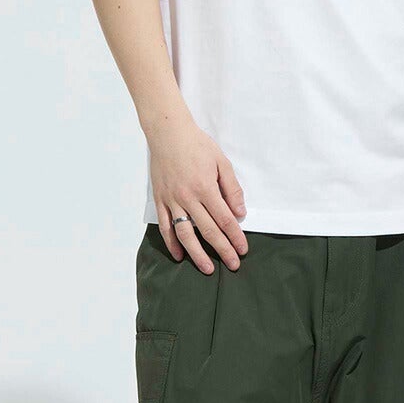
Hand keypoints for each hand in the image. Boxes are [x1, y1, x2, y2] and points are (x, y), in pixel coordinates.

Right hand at [146, 115, 248, 274]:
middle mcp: (188, 198)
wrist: (168, 134)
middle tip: (233, 264)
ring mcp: (172, 201)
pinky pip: (166, 227)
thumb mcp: (221, 162)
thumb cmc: (197, 145)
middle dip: (222, 250)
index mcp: (206, 188)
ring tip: (207, 268)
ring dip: (197, 254)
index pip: (224, 219)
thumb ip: (231, 188)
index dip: (235, 236)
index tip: (243, 249)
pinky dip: (172, 243)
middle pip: (208, 230)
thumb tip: (240, 211)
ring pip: (185, 234)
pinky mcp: (160, 201)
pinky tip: (180, 255)